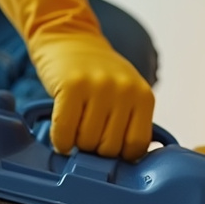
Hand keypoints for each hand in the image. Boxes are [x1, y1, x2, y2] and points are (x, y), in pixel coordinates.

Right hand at [28, 34, 155, 160]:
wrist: (68, 38)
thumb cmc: (97, 75)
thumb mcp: (126, 94)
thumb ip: (130, 122)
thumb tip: (126, 164)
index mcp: (144, 95)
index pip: (136, 146)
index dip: (119, 154)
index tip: (107, 145)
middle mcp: (124, 89)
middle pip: (110, 148)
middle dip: (96, 149)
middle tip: (88, 133)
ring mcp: (98, 86)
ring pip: (87, 143)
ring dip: (76, 143)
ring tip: (76, 127)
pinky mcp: (71, 86)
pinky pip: (65, 132)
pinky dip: (60, 140)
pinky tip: (62, 132)